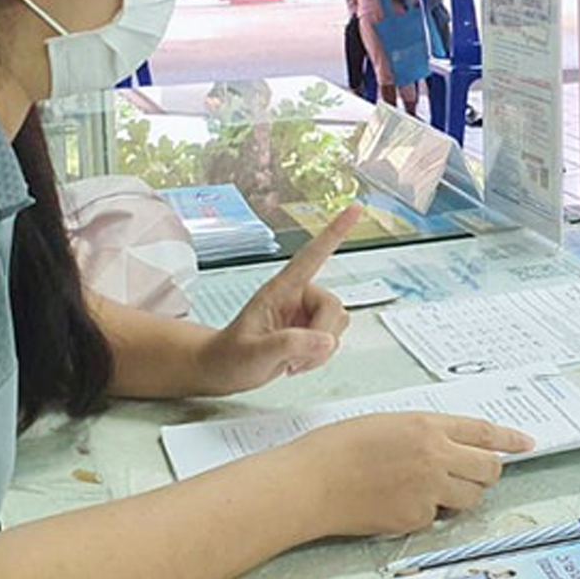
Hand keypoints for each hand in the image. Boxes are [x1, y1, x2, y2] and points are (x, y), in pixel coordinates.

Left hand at [195, 206, 360, 395]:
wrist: (224, 370)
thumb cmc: (230, 356)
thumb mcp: (254, 353)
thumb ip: (289, 344)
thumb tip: (326, 339)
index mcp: (281, 289)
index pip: (313, 255)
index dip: (335, 231)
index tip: (355, 208)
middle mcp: (298, 296)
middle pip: (334, 306)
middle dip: (321, 335)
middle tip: (296, 358)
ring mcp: (305, 313)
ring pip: (338, 324)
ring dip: (320, 350)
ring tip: (292, 360)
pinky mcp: (311, 330)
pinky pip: (334, 339)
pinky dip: (320, 357)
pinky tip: (297, 362)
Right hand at [294, 412, 533, 537]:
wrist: (311, 482)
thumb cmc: (338, 448)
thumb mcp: (389, 424)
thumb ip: (425, 433)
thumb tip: (451, 446)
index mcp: (428, 425)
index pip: (484, 432)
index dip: (510, 439)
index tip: (526, 443)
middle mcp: (436, 456)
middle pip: (488, 469)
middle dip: (486, 473)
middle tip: (471, 474)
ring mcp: (428, 489)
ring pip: (469, 498)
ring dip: (459, 495)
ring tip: (428, 487)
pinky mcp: (415, 518)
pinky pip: (436, 517)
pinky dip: (425, 512)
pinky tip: (397, 502)